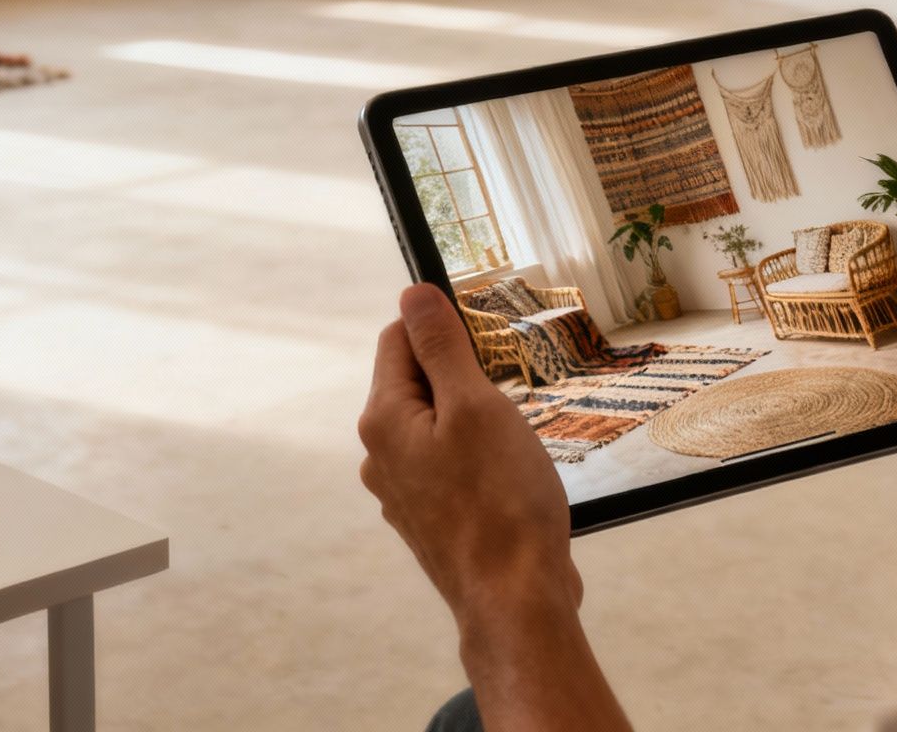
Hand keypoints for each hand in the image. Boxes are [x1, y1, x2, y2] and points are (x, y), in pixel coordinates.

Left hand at [358, 285, 581, 628]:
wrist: (515, 601)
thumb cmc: (501, 502)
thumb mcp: (475, 405)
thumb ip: (441, 347)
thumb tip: (413, 294)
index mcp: (383, 420)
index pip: (398, 340)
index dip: (444, 330)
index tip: (488, 345)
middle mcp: (381, 455)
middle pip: (418, 382)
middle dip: (465, 379)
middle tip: (508, 400)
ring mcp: (405, 491)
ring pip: (439, 427)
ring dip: (477, 422)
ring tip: (514, 448)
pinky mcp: (433, 519)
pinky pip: (452, 466)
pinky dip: (482, 460)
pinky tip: (511, 480)